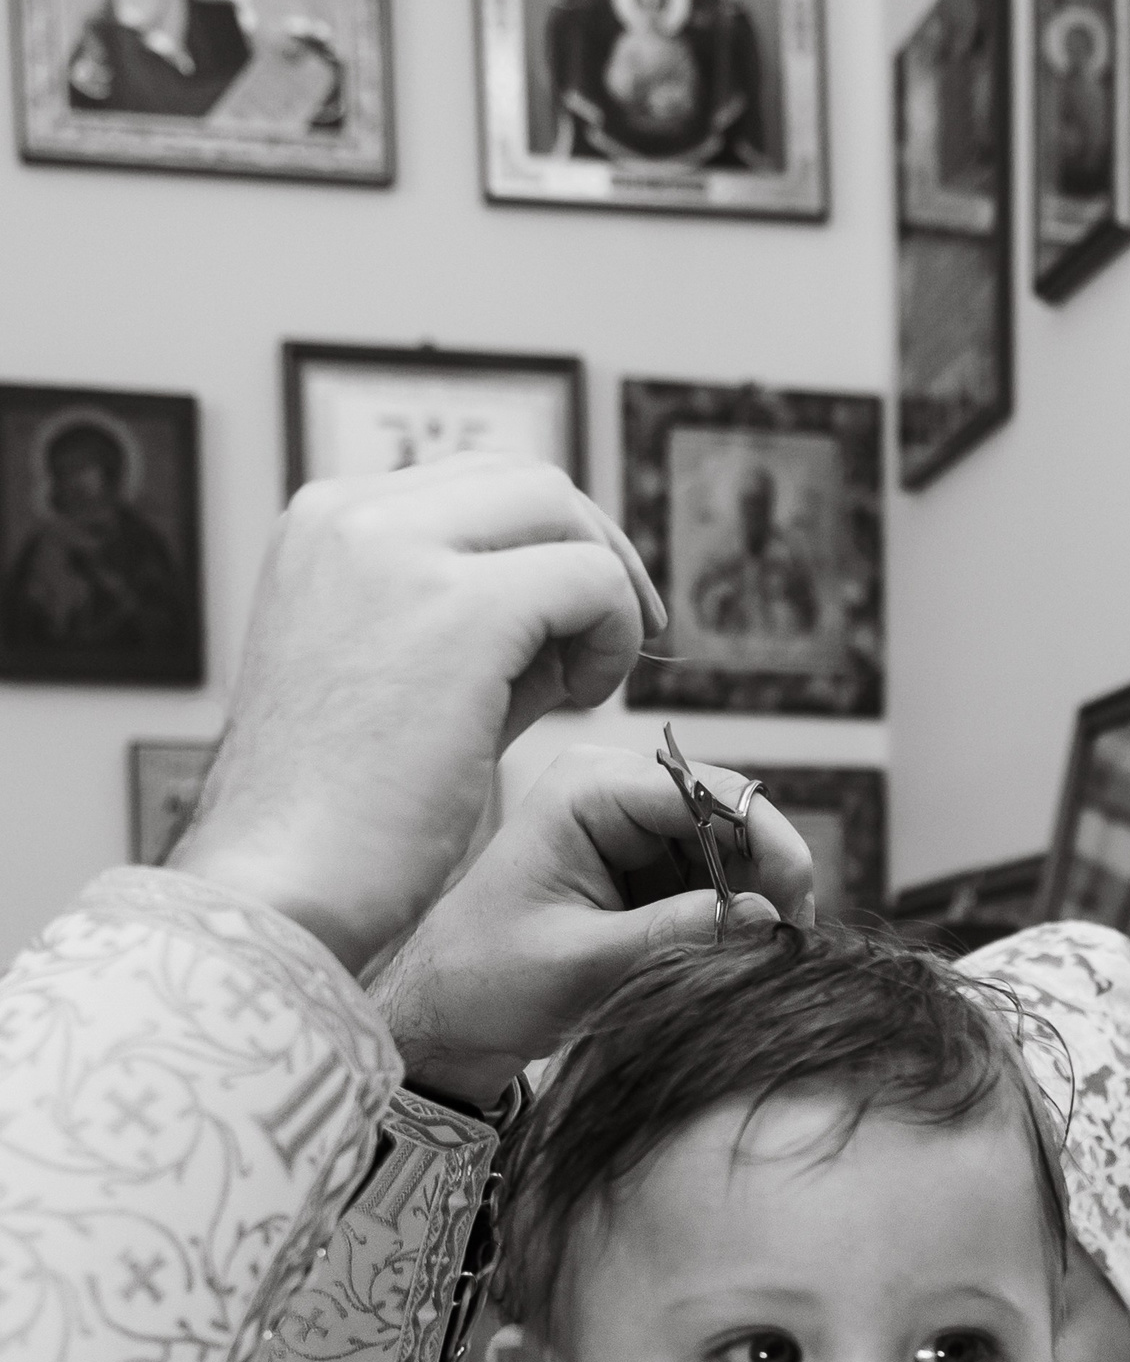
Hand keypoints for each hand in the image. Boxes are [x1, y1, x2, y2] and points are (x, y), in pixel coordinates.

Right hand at [171, 456, 667, 975]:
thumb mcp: (401, 677)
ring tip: (584, 684)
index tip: (574, 621)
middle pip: (526, 480)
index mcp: (324, 524)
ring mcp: (398, 550)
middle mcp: (350, 515)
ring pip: (561, 511)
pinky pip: (589, 581)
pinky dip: (612, 636)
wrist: (281, 881)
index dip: (544, 544)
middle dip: (591, 551)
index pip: (473, 484)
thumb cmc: (340, 810)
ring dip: (603, 593)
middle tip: (615, 641)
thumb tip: (577, 600)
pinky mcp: (460, 607)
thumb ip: (474, 621)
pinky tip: (581, 701)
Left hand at [372, 744, 817, 1105]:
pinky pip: (709, 879)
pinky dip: (731, 915)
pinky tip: (740, 953)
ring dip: (753, 899)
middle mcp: (612, 791)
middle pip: (726, 814)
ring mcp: (628, 828)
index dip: (764, 841)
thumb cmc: (488, 982)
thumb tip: (768, 920)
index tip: (796, 906)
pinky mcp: (639, 868)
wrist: (443, 1021)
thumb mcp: (587, 960)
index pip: (704, 792)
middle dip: (766, 873)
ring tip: (767, 957)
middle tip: (792, 942)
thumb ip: (678, 933)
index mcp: (586, 788)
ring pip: (728, 851)